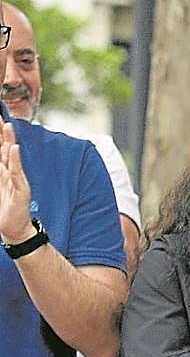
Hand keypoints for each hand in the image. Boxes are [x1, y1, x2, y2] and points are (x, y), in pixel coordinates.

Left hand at [0, 121, 33, 243]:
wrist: (14, 230)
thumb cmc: (3, 210)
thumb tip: (1, 156)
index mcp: (0, 170)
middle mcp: (8, 172)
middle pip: (3, 148)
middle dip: (0, 132)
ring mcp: (15, 179)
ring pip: (10, 157)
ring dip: (9, 141)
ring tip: (7, 126)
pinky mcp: (21, 190)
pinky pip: (17, 173)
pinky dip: (15, 160)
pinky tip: (13, 149)